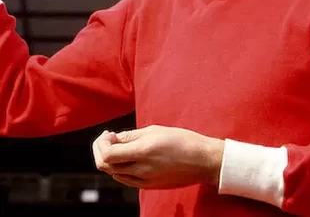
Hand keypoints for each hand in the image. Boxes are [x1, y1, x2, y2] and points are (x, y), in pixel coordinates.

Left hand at [92, 125, 223, 189]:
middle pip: (106, 166)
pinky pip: (126, 179)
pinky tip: (129, 157)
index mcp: (143, 151)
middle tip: (108, 138)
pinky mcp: (149, 186)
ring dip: (110, 160)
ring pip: (114, 173)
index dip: (101, 144)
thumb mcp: (155, 130)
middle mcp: (141, 168)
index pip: (107, 154)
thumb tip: (113, 139)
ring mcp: (144, 180)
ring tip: (120, 146)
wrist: (202, 160)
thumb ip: (131, 136)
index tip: (109, 134)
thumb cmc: (182, 139)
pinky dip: (120, 168)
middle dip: (101, 150)